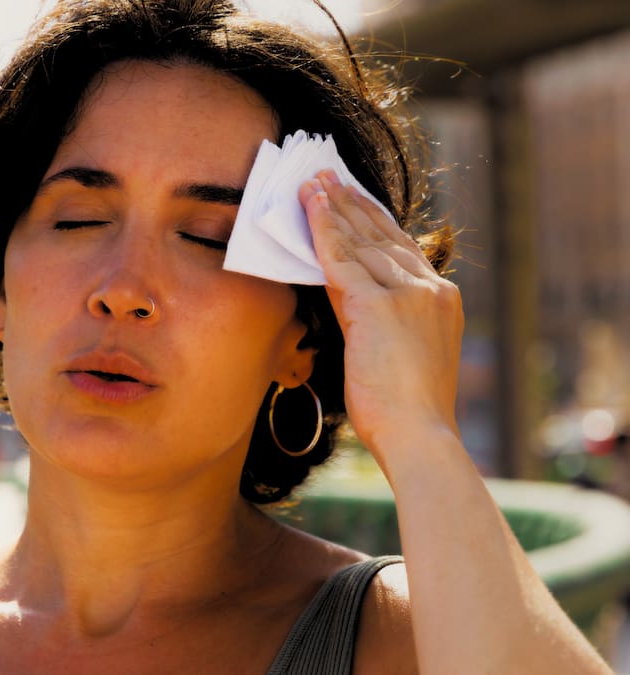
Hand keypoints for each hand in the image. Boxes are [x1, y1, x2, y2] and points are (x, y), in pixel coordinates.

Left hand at [299, 170, 463, 468]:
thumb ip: (384, 322)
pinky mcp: (379, 305)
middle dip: (352, 203)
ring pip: (361, 240)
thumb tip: (352, 307)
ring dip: (333, 207)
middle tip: (327, 176)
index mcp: (441, 300)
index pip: (403, 247)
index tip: (355, 196)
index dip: (375, 219)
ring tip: (312, 182)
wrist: (419, 435)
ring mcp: (408, 294)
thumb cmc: (407, 412)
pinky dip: (323, 229)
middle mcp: (430, 289)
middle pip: (382, 235)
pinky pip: (341, 258)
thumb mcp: (403, 354)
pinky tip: (309, 207)